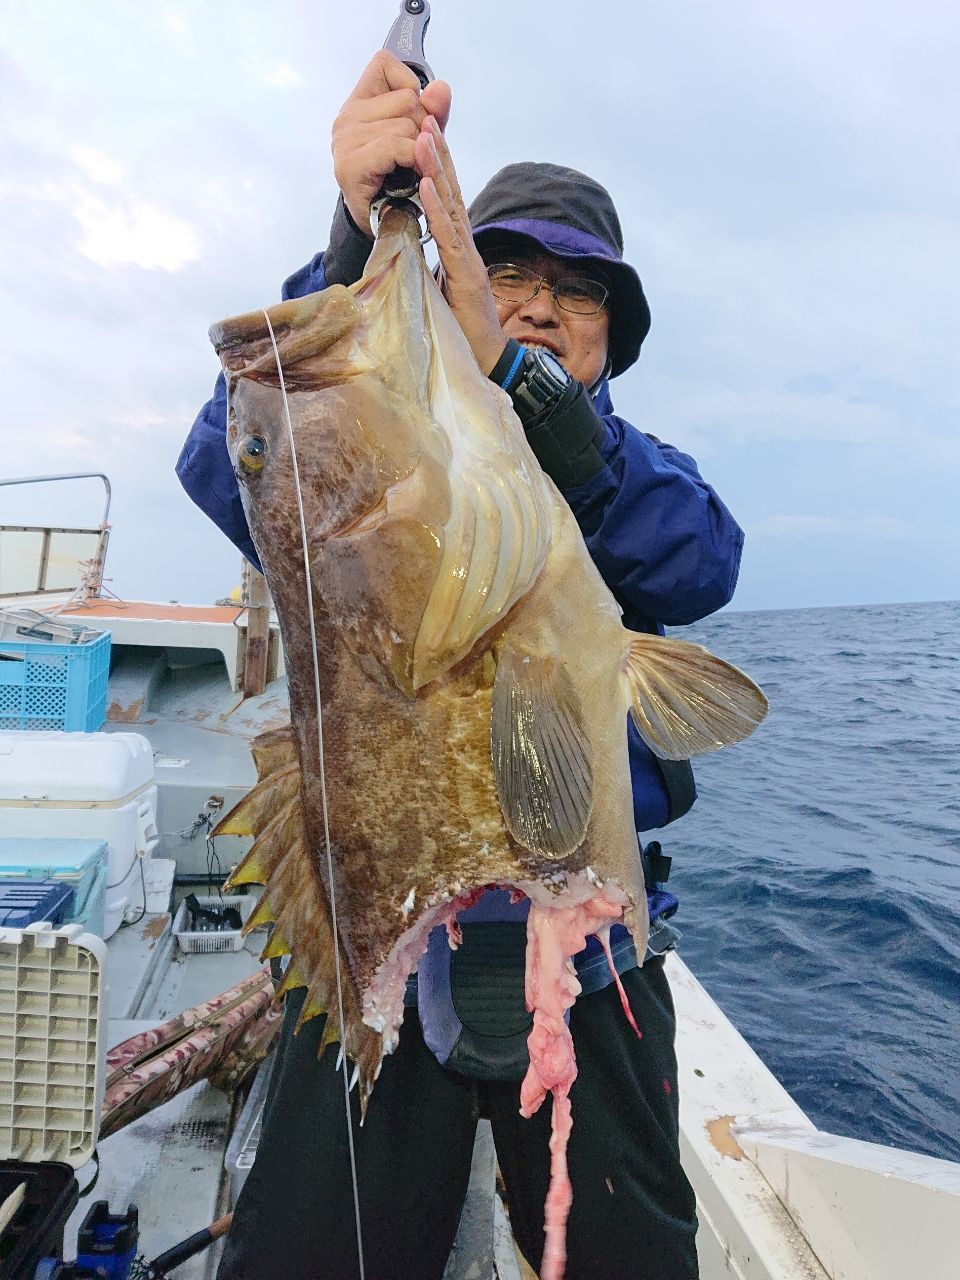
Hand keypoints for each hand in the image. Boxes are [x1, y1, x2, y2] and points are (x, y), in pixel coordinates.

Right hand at [332, 52, 451, 236]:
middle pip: (406, 99)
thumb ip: (433, 111)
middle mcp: (346, 117)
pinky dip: (412, 161)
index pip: (384, 63)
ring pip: (407, 125)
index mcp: (359, 102)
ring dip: (419, 151)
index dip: (408, 87)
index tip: (408, 117)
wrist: (385, 225)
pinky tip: (408, 175)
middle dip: (422, 128)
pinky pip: (397, 146)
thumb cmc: (401, 179)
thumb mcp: (422, 137)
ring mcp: (345, 141)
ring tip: (409, 170)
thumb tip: (440, 88)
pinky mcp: (351, 165)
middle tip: (412, 156)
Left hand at [415, 118, 506, 374]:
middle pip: (451, 191)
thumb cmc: (462, 331)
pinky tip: (428, 183)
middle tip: (424, 114)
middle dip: (437, 153)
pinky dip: (437, 208)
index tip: (423, 132)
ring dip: (436, 168)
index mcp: (457, 248)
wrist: (487, 361)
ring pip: (450, 206)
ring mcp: (468, 259)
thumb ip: (426, 267)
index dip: (436, 166)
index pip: (446, 200)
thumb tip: (404, 249)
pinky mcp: (467, 276)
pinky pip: (449, 237)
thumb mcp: (436, 291)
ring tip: (423, 136)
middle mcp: (465, 246)